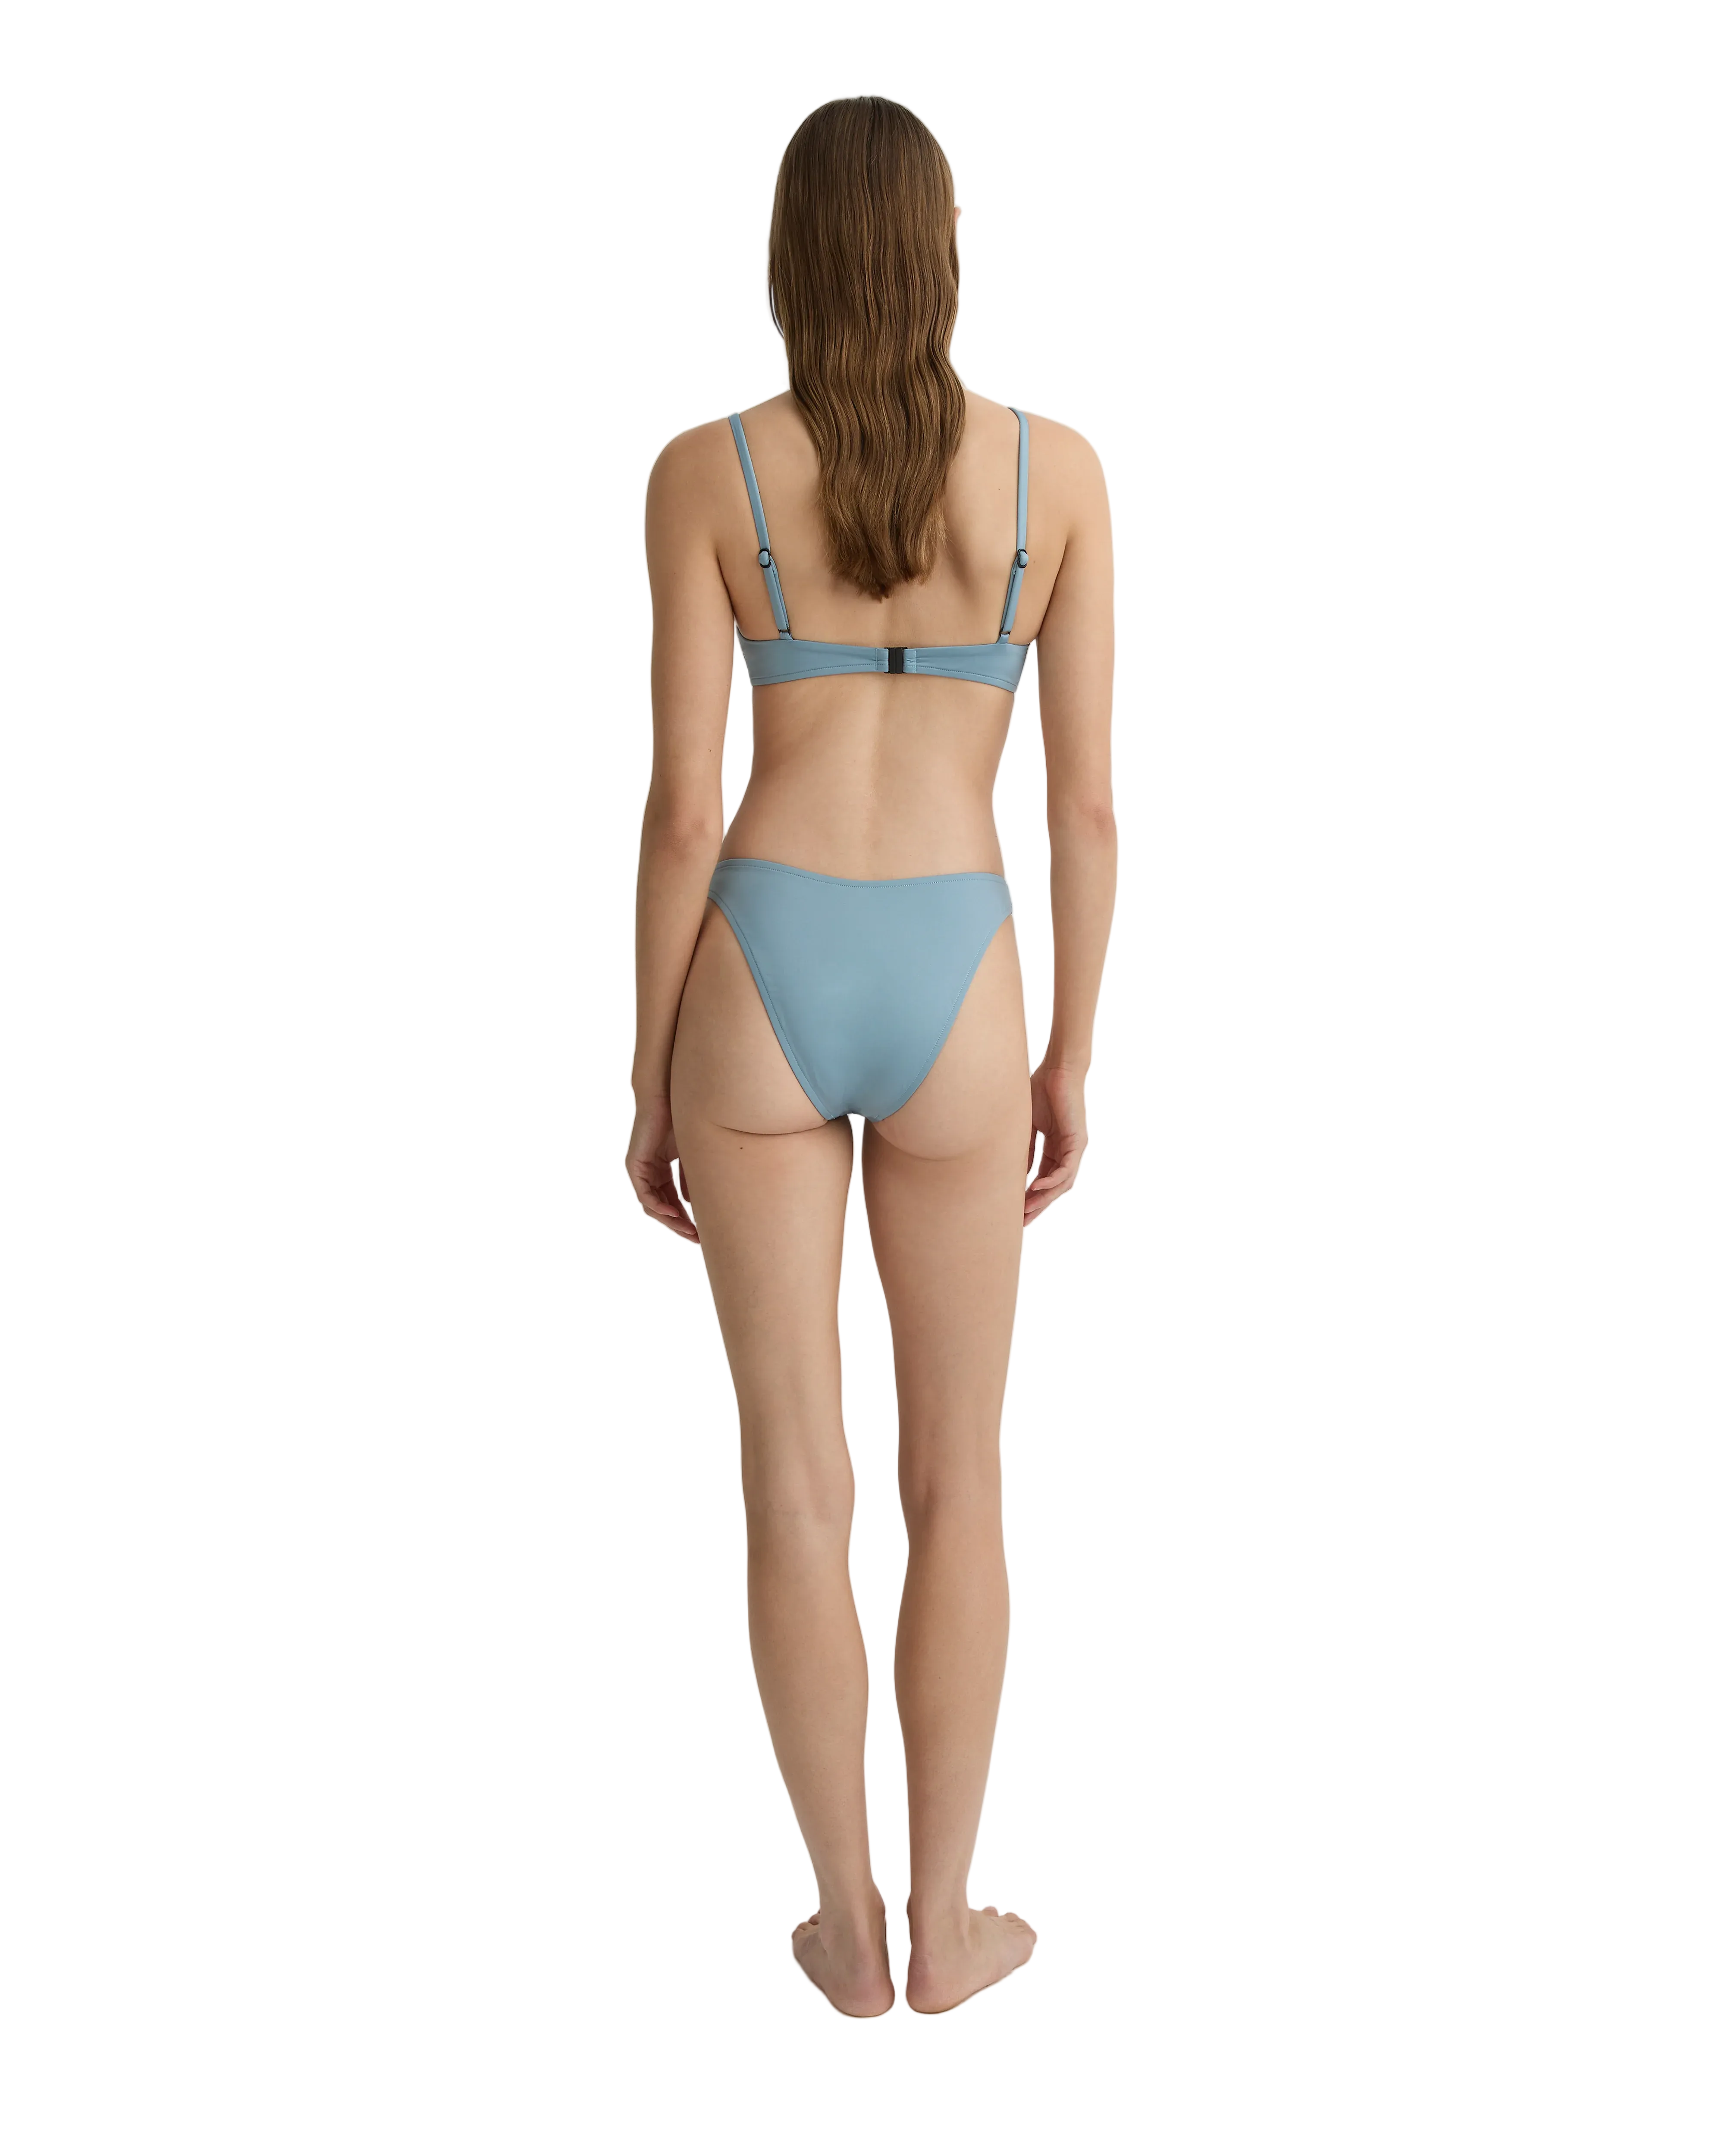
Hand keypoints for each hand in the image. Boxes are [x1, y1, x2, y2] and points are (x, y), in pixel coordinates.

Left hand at [626, 1094, 697, 1241]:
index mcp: (660, 1171)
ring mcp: (640, 1170)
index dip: (686, 1219)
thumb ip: (688, 1180)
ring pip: (652, 1206)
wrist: (667, 1096)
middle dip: (680, 1226)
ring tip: (689, 1231)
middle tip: (697, 1239)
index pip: (671, 1202)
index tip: (700, 1233)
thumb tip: (692, 1204)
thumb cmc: (680, 1120)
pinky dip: (660, 1207)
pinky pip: (645, 1195)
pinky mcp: (634, 1165)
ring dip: (671, 1221)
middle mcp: (648, 1173)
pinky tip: (675, 1215)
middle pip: (662, 1208)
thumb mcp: (690, 1156)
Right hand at [1025, 1062, 1087, 1224]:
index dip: (1031, 1195)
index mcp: (1056, 1147)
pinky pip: (1066, 1167)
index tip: (1016, 1209)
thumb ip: (1025, 1148)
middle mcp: (1068, 1151)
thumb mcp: (1027, 1125)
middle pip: (1055, 1187)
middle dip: (1038, 1204)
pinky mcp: (1078, 1141)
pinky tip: (1037, 1187)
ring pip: (1062, 1182)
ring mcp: (1074, 1147)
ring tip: (1027, 1210)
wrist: (1057, 1069)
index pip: (1044, 1178)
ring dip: (1045, 1198)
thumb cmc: (1040, 1090)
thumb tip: (1018, 1173)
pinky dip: (1053, 1180)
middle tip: (1022, 1221)